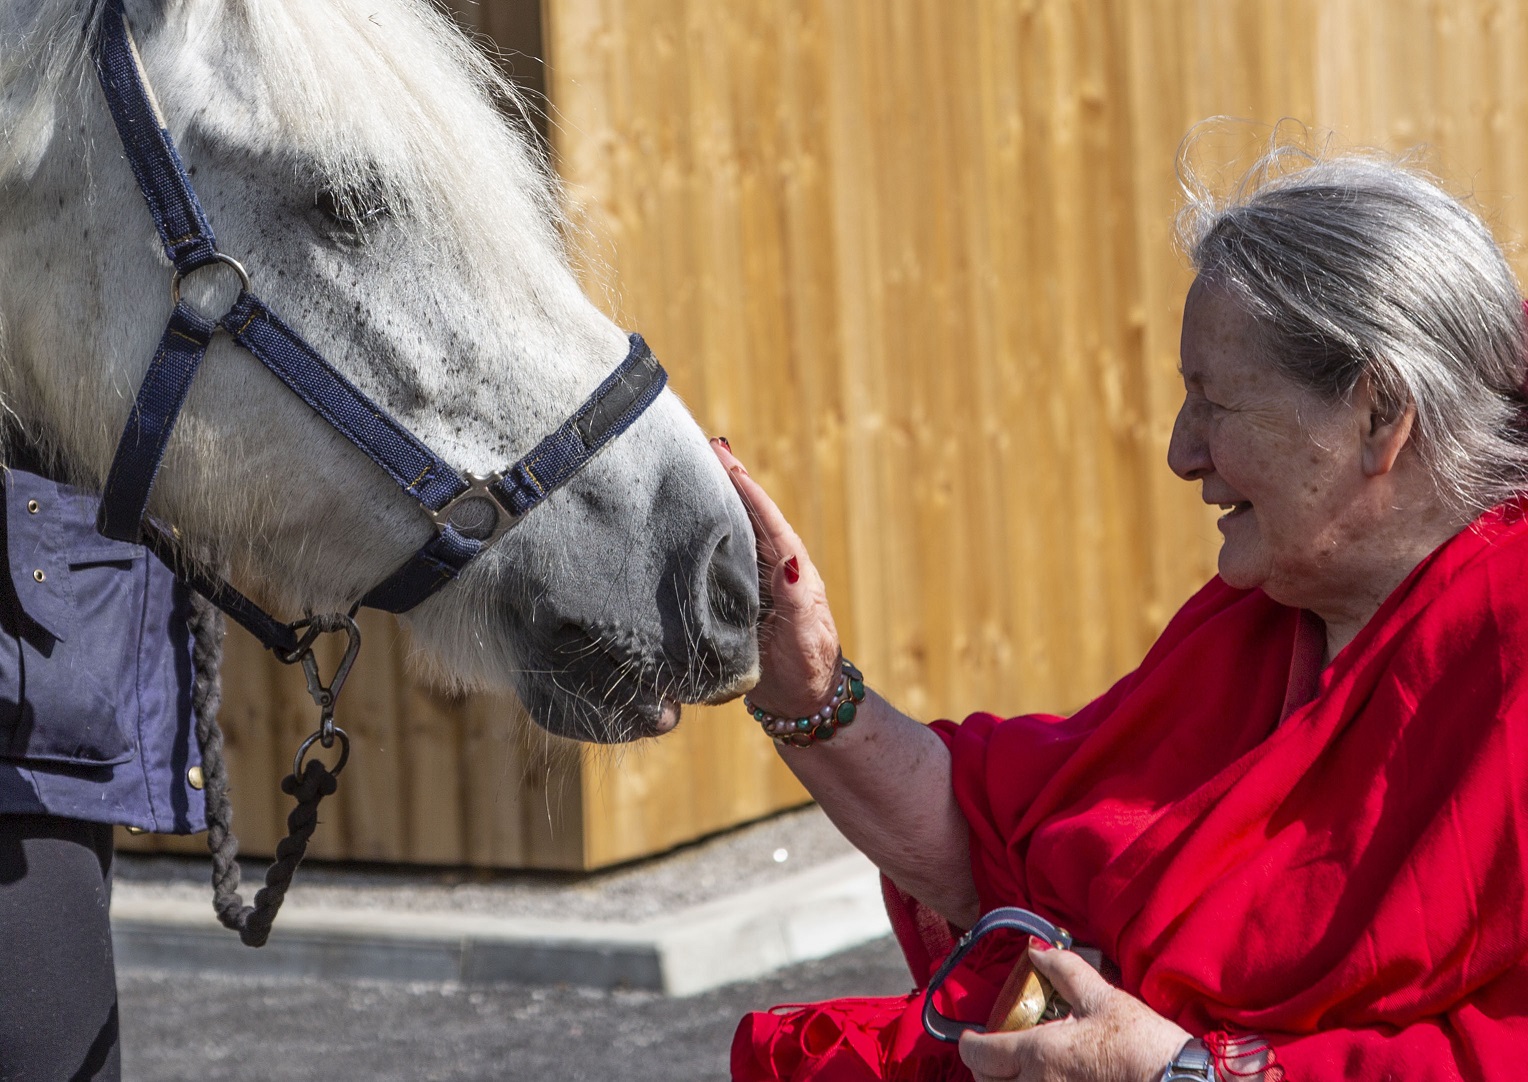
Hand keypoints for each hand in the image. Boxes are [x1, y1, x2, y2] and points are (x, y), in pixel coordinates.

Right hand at [710, 438, 841, 715]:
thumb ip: (798, 603)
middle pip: (747, 513)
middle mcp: (772, 567)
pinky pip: (718, 556)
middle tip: (700, 443)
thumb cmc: (806, 669)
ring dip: (713, 500)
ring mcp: (754, 580)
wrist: (800, 702)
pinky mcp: (738, 596)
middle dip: (725, 479)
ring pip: (732, 530)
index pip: (766, 518)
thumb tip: (792, 565)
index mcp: (792, 570)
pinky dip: (703, 534)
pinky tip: (682, 522)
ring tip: (688, 468)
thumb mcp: (804, 638)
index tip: (722, 454)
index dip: (744, 485)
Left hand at [958, 943, 1189, 1081]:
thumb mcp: (1101, 998)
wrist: (1177, 1081)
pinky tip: (1043, 1079)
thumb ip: (1065, 971)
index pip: (982, 1054)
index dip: (969, 1043)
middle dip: (984, 1068)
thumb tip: (1039, 950)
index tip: (969, 1036)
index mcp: (1040, 1054)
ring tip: (1014, 1070)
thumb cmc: (1141, 1043)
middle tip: (991, 1053)